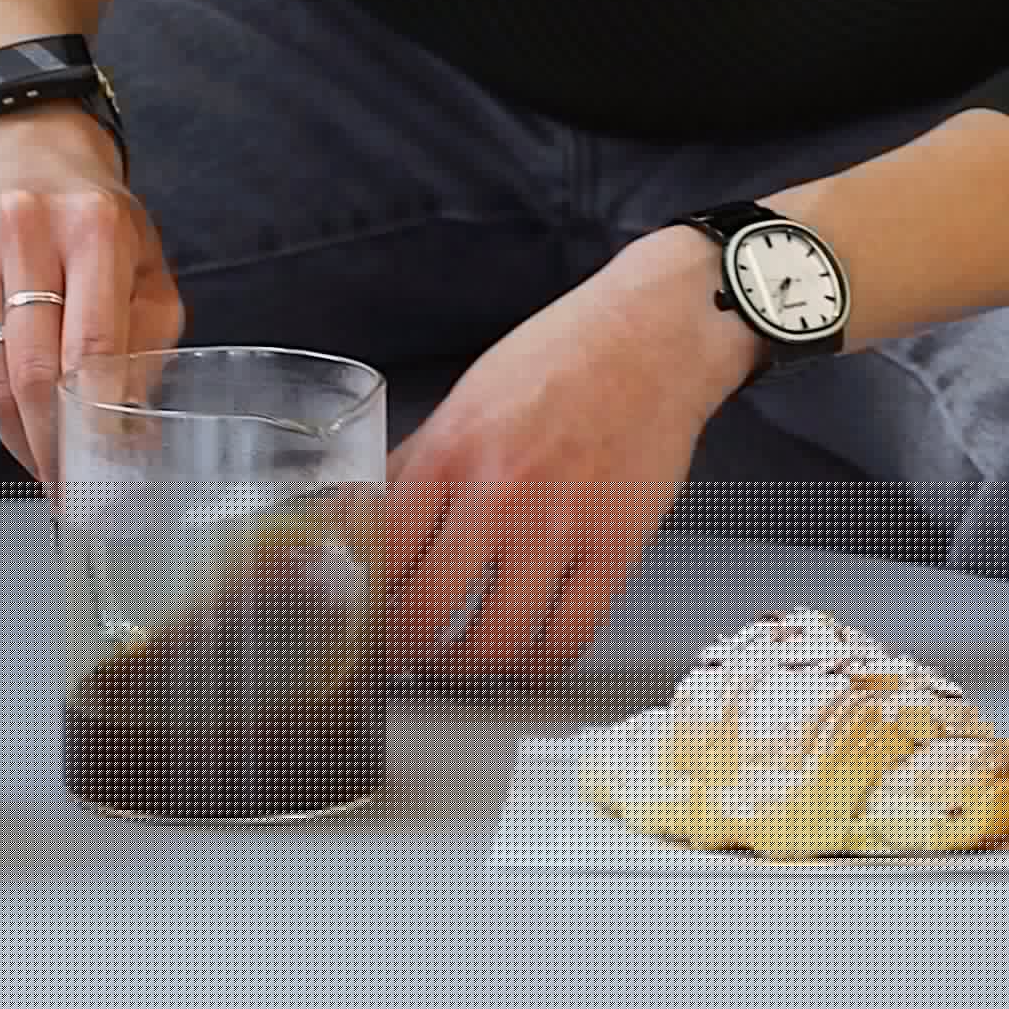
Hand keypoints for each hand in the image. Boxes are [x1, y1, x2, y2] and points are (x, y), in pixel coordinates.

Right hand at [0, 104, 183, 483]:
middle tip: (70, 488)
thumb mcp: (145, 268)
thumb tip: (131, 433)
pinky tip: (16, 413)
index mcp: (92, 228)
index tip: (105, 472)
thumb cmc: (96, 222)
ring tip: (46, 465)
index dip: (95, 422)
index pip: (91, 347)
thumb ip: (147, 346)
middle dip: (51, 445)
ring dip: (18, 436)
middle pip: (31, 371)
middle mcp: (23, 232)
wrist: (24, 154)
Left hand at [385, 233, 756, 680]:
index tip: (356, 620)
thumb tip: (357, 515)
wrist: (653, 338)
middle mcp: (497, 497)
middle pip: (423, 613)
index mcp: (447, 454)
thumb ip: (411, 465)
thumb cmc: (558, 360)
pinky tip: (524, 660)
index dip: (360, 603)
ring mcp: (558, 530)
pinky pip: (568, 637)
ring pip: (493, 642)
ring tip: (453, 665)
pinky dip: (538, 664)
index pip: (379, 557)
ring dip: (463, 669)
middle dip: (400, 652)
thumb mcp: (463, 401)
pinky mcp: (615, 552)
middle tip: (396, 657)